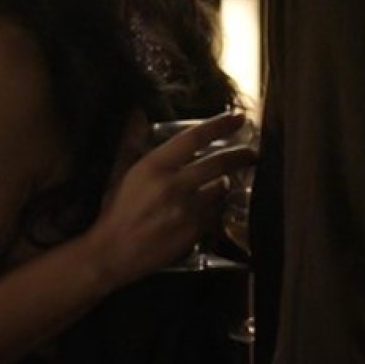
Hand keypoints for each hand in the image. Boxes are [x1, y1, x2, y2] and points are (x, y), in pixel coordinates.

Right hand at [82, 113, 258, 286]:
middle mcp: (175, 185)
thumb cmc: (115, 209)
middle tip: (251, 152)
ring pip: (220, 189)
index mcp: (155, 166)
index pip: (194, 138)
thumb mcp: (119, 170)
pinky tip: (204, 208)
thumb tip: (138, 111)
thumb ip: (132, 139)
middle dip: (241, 155)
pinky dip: (212, 208)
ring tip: (219, 183)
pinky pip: (214, 214)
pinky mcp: (195, 232)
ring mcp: (187, 210)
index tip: (238, 117)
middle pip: (219, 163)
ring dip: (223, 184)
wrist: (113, 252)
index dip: (219, 125)